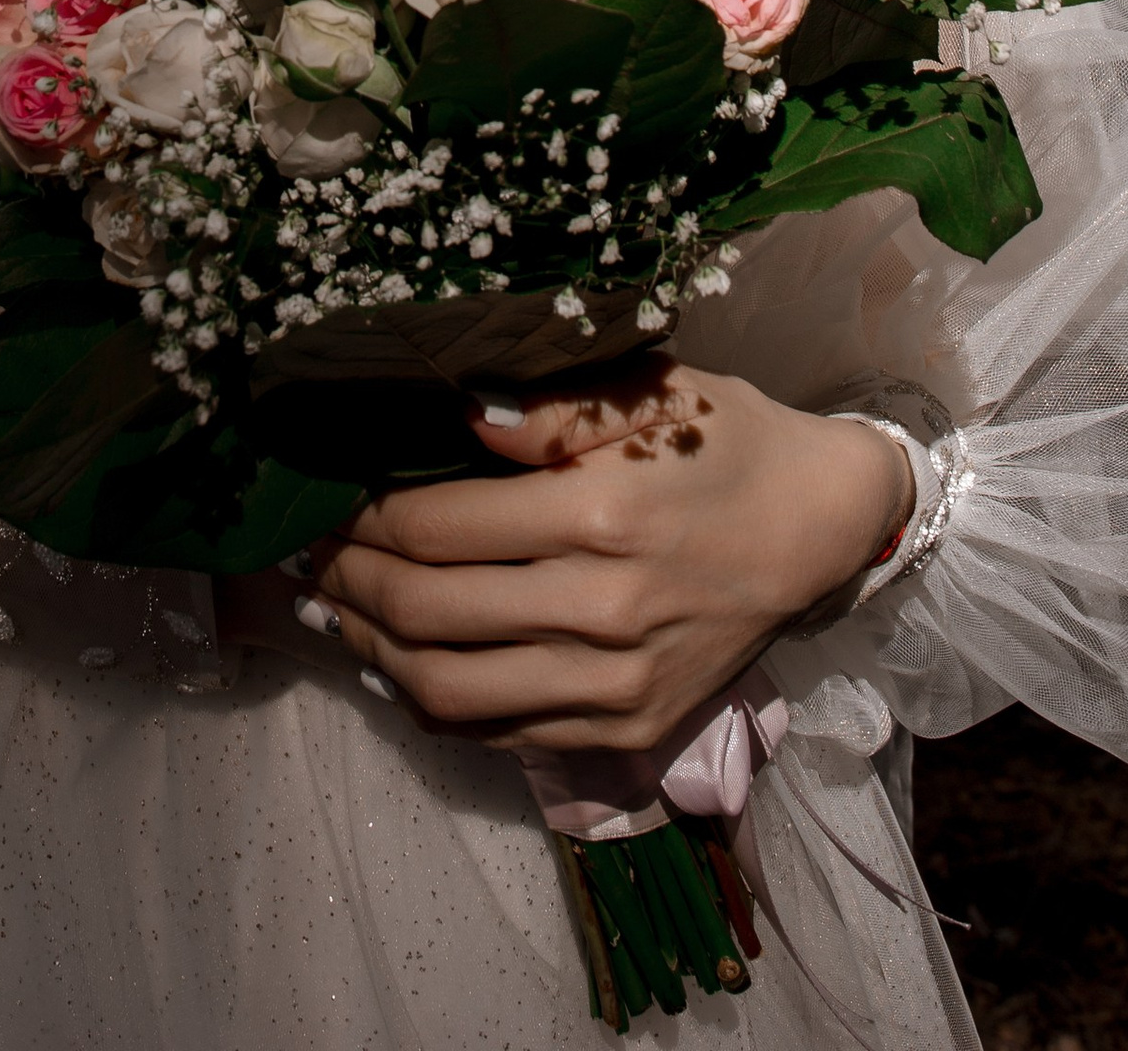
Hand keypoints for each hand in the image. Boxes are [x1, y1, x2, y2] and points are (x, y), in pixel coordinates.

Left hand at [295, 360, 908, 753]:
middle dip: (349, 583)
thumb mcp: (648, 392)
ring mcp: (615, 687)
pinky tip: (393, 666)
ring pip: (450, 690)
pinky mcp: (626, 732)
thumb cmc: (726, 441)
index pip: (440, 529)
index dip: (366, 518)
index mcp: (603, 516)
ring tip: (332, 612)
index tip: (330, 499)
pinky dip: (430, 704)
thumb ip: (545, 407)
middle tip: (308, 556)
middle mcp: (605, 612)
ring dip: (372, 651)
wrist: (818, 529)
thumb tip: (453, 414)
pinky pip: (499, 734)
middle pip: (429, 613)